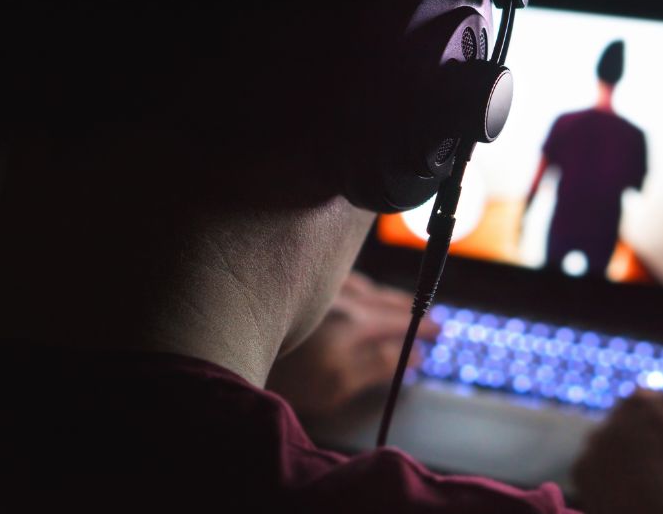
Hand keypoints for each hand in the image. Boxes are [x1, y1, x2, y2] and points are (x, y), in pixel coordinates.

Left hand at [266, 272, 438, 417]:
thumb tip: (410, 356)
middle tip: (435, 322)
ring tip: (404, 303)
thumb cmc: (281, 373)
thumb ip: (376, 368)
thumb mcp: (334, 385)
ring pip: (367, 287)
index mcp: (354, 325)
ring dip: (390, 297)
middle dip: (412, 315)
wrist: (226, 340)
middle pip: (386, 306)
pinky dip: (362, 284)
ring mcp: (320, 288)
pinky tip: (362, 288)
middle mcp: (341, 300)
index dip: (414, 343)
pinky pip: (344, 277)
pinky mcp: (300, 280)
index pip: (396, 334)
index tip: (429, 349)